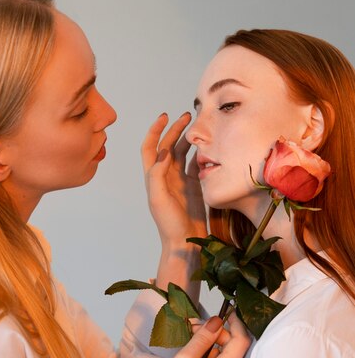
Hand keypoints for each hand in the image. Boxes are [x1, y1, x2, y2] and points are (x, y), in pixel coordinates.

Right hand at [130, 312, 250, 357]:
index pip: (241, 341)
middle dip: (218, 332)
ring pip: (225, 354)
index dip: (236, 324)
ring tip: (191, 340)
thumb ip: (203, 339)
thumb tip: (217, 320)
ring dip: (211, 343)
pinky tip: (193, 353)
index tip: (226, 311)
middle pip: (233, 347)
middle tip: (195, 327)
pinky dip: (209, 354)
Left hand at [141, 112, 206, 247]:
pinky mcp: (193, 186)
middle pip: (168, 146)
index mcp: (153, 177)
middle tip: (188, 116)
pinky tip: (208, 147)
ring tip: (200, 128)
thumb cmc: (168, 223)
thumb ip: (157, 175)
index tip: (165, 116)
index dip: (155, 130)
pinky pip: (196, 165)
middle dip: (176, 129)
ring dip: (189, 139)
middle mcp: (165, 176)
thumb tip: (162, 152)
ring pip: (183, 153)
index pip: (150, 147)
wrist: (184, 241)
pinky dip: (201, 154)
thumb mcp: (158, 199)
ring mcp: (180, 180)